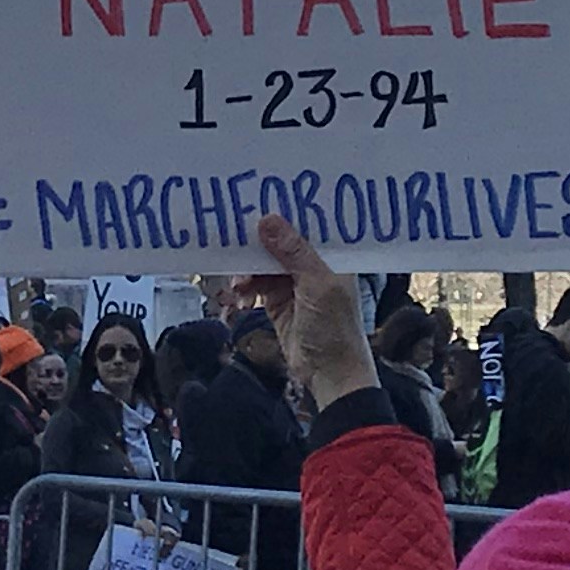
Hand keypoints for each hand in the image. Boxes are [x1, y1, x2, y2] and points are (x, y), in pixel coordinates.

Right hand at [239, 215, 373, 420]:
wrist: (329, 374)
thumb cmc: (335, 327)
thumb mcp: (317, 284)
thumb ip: (293, 252)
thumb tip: (267, 219)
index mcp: (334, 256)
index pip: (310, 224)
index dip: (288, 210)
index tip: (261, 195)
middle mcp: (314, 266)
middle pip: (283, 241)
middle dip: (261, 236)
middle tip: (235, 225)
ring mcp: (295, 284)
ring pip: (266, 262)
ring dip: (249, 265)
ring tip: (236, 272)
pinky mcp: (279, 302)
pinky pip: (258, 284)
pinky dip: (247, 284)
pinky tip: (238, 289)